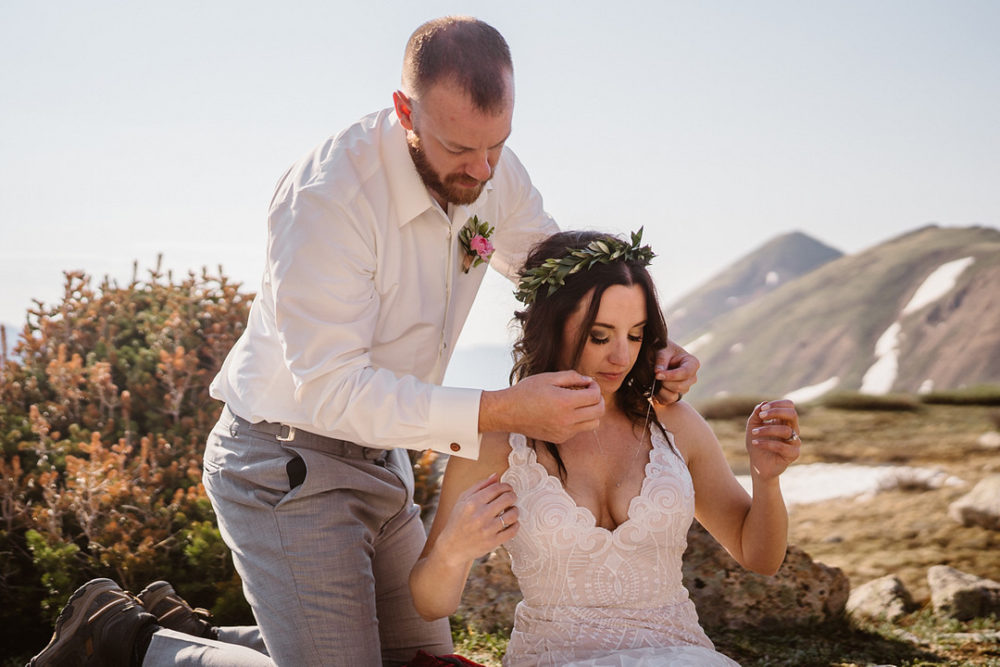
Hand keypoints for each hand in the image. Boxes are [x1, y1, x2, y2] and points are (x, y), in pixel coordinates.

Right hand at [433, 474, 518, 565]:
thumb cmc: (458, 520)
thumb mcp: (463, 500)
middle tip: (511, 498)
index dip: (506, 486)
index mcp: (472, 503)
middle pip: (507, 499)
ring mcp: (487, 530)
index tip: (508, 488)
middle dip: (512, 496)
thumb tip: (496, 476)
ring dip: (515, 510)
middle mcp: (480, 515)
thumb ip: (480, 486)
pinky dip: (516, 525)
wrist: (452, 546)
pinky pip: (512, 531)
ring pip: (513, 514)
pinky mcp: (493, 542)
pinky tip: (512, 523)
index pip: (497, 488)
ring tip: (511, 510)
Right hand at [480, 371, 604, 442]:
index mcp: (565, 402)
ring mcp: (564, 432)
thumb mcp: (548, 377)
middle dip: (598, 400)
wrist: (507, 412)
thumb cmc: (526, 391)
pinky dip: (579, 420)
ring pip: (593, 424)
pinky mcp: (559, 438)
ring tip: (579, 403)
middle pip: (599, 412)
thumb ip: (571, 377)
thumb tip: (589, 381)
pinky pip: (579, 430)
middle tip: (588, 392)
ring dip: (592, 412)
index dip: (595, 387)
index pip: (595, 396)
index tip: (588, 383)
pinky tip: (565, 412)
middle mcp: (567, 420)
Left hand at [654, 339, 698, 403]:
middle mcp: (692, 378)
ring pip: (674, 395)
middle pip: (680, 386)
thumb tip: (658, 373)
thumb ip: (661, 361)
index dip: (670, 375)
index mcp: (692, 364)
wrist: (660, 356)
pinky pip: (668, 401)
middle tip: (654, 376)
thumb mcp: (662, 351)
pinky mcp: (677, 395)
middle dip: (664, 382)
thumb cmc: (663, 350)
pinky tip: (655, 386)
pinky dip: (659, 395)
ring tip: (654, 380)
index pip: (685, 373)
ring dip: (661, 389)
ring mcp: (685, 387)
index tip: (657, 374)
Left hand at [745, 400, 800, 480]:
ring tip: (753, 433)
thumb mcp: (753, 426)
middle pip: (792, 414)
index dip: (777, 404)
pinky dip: (766, 443)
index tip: (763, 409)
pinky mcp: (793, 454)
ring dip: (766, 430)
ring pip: (785, 431)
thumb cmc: (757, 443)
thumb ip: (757, 414)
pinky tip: (755, 443)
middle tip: (761, 416)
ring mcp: (794, 442)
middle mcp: (792, 429)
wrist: (758, 464)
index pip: (789, 405)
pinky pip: (782, 446)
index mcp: (784, 421)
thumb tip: (763, 403)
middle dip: (775, 412)